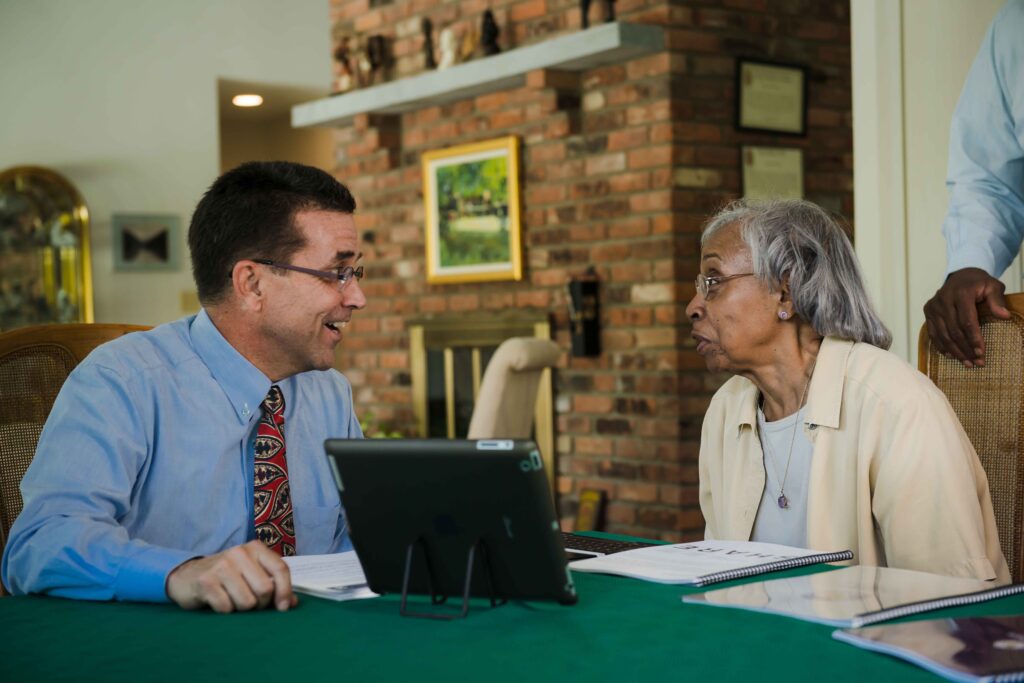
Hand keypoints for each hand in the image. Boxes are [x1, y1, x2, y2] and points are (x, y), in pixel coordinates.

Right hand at [165, 540, 296, 612]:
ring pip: (247, 602)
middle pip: (265, 589)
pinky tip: (218, 602)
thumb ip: (273, 585)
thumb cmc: (226, 577)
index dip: (285, 591)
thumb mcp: (251, 574)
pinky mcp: (206, 581)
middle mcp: (239, 553)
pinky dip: (226, 611)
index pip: (280, 569)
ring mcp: (221, 566)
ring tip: (232, 600)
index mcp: (255, 548)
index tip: (283, 607)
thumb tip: (291, 603)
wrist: (187, 576)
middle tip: (250, 603)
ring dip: (242, 609)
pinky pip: (227, 608)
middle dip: (260, 604)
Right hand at [923, 267, 1010, 366]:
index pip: (967, 321)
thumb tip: (1004, 316)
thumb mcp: (992, 286)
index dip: (974, 339)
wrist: (960, 276)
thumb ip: (997, 300)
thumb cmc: (979, 284)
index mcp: (960, 293)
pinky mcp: (928, 312)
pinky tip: (951, 355)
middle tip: (976, 362)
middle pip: (954, 331)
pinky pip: (933, 333)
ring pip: (943, 335)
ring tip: (967, 363)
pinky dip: (942, 346)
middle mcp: (943, 300)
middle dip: (966, 349)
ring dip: (955, 351)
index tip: (981, 353)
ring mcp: (933, 306)